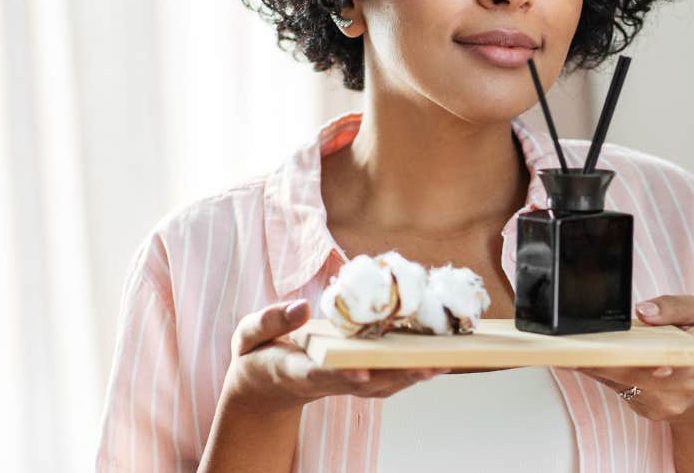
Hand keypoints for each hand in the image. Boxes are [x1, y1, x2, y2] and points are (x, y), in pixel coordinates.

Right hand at [222, 299, 448, 412]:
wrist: (265, 386)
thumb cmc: (258, 355)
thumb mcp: (248, 336)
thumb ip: (271, 321)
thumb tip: (301, 307)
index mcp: (294, 372)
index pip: (320, 374)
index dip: (342, 373)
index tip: (362, 370)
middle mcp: (324, 382)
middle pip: (365, 383)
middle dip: (397, 375)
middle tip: (430, 365)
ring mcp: (342, 384)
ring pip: (382, 385)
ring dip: (413, 375)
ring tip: (446, 360)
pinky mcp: (356, 379)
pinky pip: (387, 378)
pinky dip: (411, 370)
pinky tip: (437, 356)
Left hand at [574, 295, 693, 423]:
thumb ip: (673, 306)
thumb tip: (643, 310)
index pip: (667, 361)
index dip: (638, 358)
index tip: (613, 352)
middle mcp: (680, 389)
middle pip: (632, 374)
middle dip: (601, 359)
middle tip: (572, 346)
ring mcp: (662, 404)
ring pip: (620, 383)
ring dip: (594, 366)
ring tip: (569, 350)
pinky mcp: (645, 410)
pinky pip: (618, 389)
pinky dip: (601, 373)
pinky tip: (584, 360)